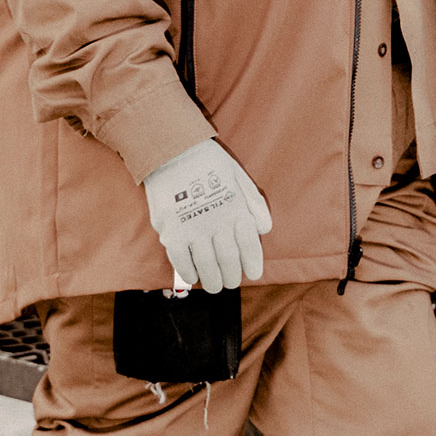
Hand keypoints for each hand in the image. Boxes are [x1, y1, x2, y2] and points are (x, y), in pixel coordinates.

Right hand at [142, 137, 271, 293]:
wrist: (172, 150)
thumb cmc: (208, 162)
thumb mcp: (239, 176)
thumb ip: (254, 203)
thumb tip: (264, 229)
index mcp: (236, 209)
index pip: (250, 246)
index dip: (253, 264)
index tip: (252, 274)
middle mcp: (217, 223)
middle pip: (228, 261)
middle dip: (231, 276)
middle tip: (230, 282)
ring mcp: (193, 229)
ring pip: (207, 267)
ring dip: (212, 281)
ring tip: (214, 285)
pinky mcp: (172, 231)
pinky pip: (181, 261)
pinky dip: (189, 273)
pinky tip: (193, 276)